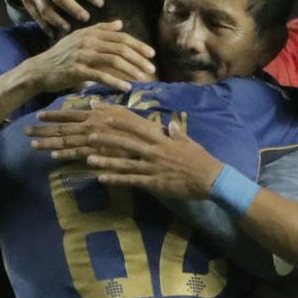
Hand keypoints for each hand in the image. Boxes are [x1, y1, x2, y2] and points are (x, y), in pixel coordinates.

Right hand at [18, 22, 155, 93]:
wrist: (39, 70)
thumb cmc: (61, 56)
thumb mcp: (79, 38)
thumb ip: (100, 30)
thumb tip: (120, 23)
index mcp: (90, 32)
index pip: (120, 37)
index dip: (138, 45)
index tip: (151, 54)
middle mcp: (88, 41)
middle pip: (120, 48)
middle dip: (139, 58)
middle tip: (152, 69)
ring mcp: (82, 55)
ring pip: (114, 61)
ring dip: (131, 70)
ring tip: (143, 79)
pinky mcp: (77, 70)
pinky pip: (101, 76)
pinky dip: (116, 82)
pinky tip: (127, 88)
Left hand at [26, 102, 223, 199]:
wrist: (210, 178)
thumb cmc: (199, 159)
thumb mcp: (188, 141)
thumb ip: (176, 132)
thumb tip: (170, 124)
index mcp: (161, 138)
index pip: (136, 126)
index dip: (118, 120)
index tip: (104, 114)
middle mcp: (154, 150)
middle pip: (125, 142)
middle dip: (105, 138)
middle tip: (87, 135)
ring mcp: (152, 167)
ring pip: (124, 162)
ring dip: (105, 160)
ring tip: (87, 159)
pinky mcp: (154, 182)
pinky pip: (130, 181)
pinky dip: (115, 179)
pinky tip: (101, 179)